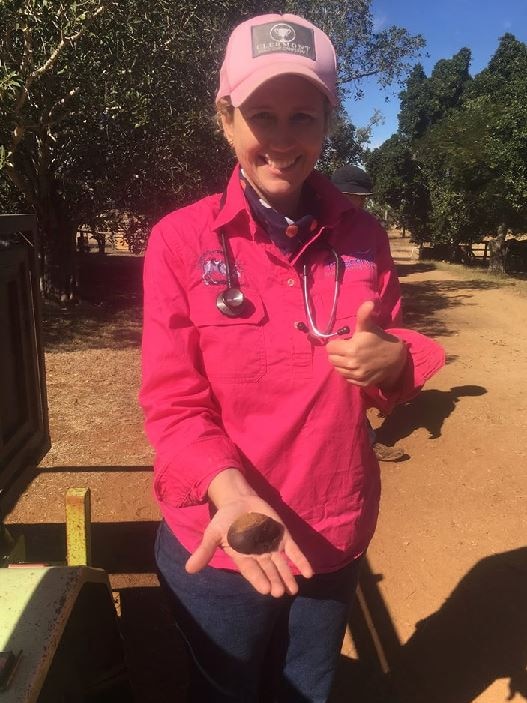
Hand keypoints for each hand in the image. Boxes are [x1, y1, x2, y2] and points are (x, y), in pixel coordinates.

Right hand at [186, 492, 312, 597]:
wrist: (239, 500)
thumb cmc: (225, 518)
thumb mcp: (213, 533)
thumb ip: (205, 551)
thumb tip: (189, 569)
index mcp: (243, 557)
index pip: (252, 572)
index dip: (259, 580)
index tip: (266, 590)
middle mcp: (259, 556)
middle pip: (269, 572)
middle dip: (275, 581)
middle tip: (280, 593)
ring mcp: (272, 547)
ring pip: (282, 565)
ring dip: (288, 577)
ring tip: (294, 591)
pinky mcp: (282, 536)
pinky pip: (293, 551)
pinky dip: (301, 561)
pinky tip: (309, 573)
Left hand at [326, 300, 406, 388]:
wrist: (396, 358)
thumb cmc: (379, 339)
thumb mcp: (369, 326)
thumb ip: (364, 314)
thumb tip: (369, 302)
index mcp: (351, 349)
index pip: (330, 348)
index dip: (336, 343)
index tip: (344, 341)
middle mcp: (352, 364)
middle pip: (331, 359)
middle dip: (337, 353)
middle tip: (347, 349)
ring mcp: (357, 375)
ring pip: (337, 369)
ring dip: (341, 363)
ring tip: (352, 357)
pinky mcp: (361, 383)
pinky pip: (346, 378)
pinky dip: (348, 373)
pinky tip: (357, 366)